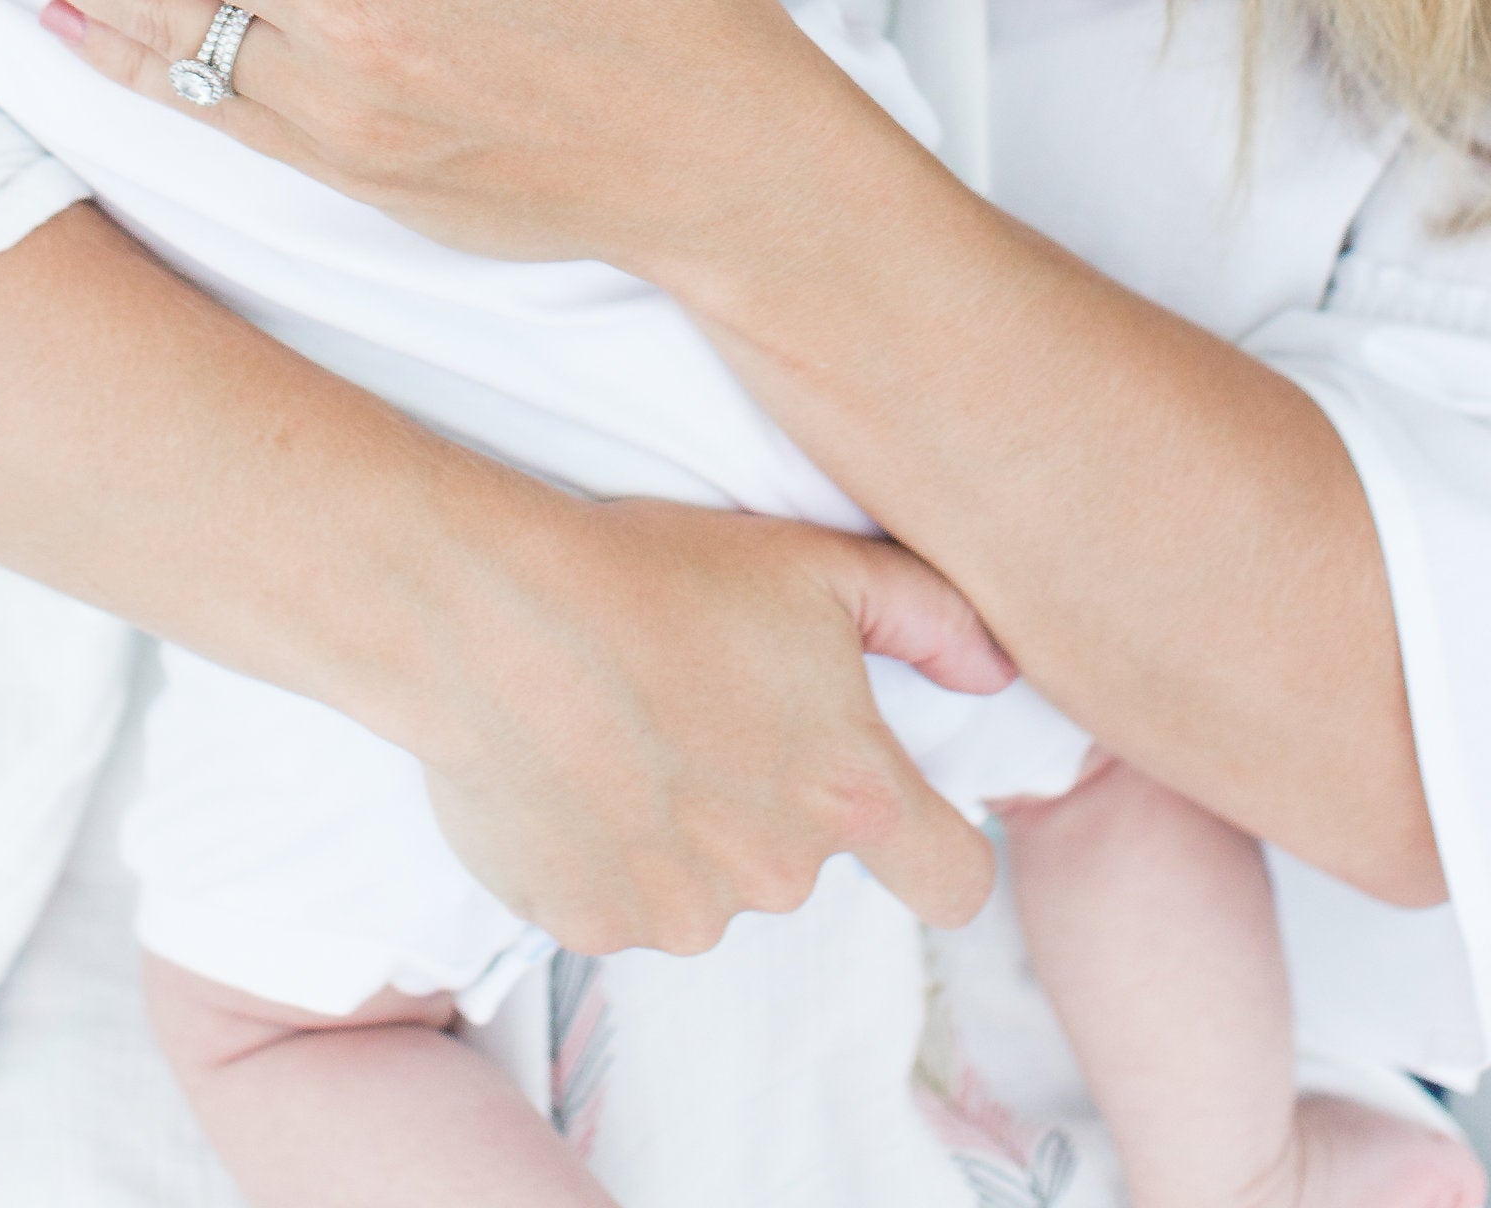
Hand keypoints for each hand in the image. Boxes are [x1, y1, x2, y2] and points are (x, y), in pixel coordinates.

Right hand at [429, 496, 1008, 945]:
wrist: (495, 612)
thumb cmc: (656, 573)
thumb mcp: (815, 563)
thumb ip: (932, 618)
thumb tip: (995, 673)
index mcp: (849, 792)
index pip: (954, 883)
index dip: (938, 851)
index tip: (902, 817)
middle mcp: (777, 876)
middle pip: (799, 862)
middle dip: (762, 801)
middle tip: (696, 706)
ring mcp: (680, 914)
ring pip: (705, 886)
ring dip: (679, 831)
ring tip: (620, 728)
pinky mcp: (589, 928)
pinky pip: (616, 900)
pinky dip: (600, 850)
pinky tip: (567, 767)